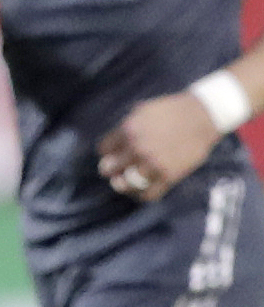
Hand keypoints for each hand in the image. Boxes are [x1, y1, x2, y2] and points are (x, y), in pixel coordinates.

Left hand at [98, 90, 221, 201]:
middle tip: (113, 171)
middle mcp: (138, 148)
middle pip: (110, 168)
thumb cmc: (170, 112)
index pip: (104, 150)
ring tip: (122, 183)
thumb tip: (109, 146)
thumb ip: (124, 128)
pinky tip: (139, 190)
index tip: (111, 154)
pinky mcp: (168, 175)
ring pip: (125, 184)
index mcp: (128, 130)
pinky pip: (147, 194)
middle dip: (110, 169)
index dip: (107, 153)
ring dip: (121, 185)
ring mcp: (153, 163)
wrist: (202, 116)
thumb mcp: (141, 111)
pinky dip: (140, 194)